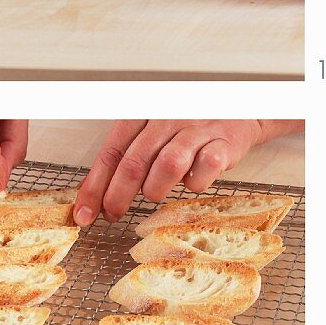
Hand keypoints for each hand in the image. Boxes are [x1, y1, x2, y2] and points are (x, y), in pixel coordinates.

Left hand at [74, 119, 266, 225]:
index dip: (95, 185)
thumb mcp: (155, 131)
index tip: (85, 212)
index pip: (111, 152)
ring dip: (155, 188)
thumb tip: (98, 192)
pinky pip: (204, 169)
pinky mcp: (224, 142)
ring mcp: (196, 129)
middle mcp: (167, 118)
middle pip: (134, 162)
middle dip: (117, 196)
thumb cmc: (191, 125)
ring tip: (154, 195)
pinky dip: (195, 183)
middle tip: (112, 215)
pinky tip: (192, 181)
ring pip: (167, 164)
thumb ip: (129, 156)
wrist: (240, 109)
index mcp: (144, 113)